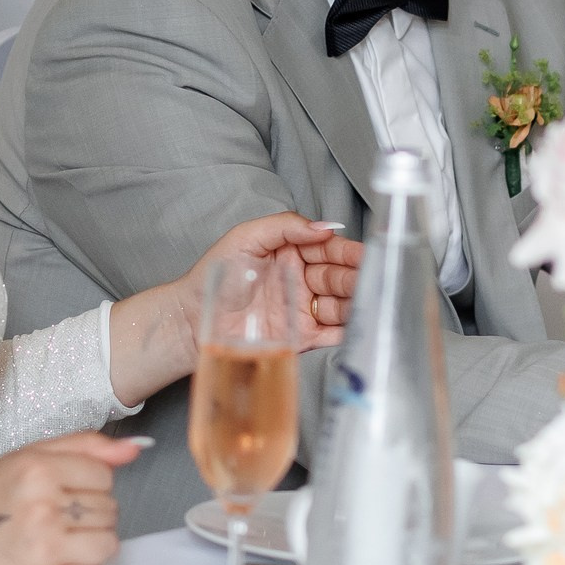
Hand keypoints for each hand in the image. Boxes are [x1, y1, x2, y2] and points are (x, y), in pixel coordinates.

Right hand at [0, 433, 135, 564]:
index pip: (104, 474)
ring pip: (108, 543)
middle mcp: (42, 507)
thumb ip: (85, 446)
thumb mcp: (30, 456)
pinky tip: (59, 558)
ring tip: (63, 535)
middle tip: (59, 512)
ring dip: (92, 540)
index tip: (67, 488)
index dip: (89, 481)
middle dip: (90, 510)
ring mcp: (44, 548)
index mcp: (38, 469)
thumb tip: (136, 447)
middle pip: (110, 509)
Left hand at [108, 212, 360, 405]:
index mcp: (291, 252)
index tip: (366, 255)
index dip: (348, 252)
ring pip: (342, 304)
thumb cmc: (214, 275)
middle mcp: (302, 279)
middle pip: (340, 277)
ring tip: (372, 303)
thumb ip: (285, 227)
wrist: (192, 319)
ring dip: (358, 303)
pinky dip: (350, 331)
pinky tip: (363, 326)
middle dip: (357, 277)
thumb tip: (324, 227)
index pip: (329, 249)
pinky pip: (333, 334)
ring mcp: (303, 309)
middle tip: (373, 280)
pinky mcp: (302, 337)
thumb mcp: (246, 238)